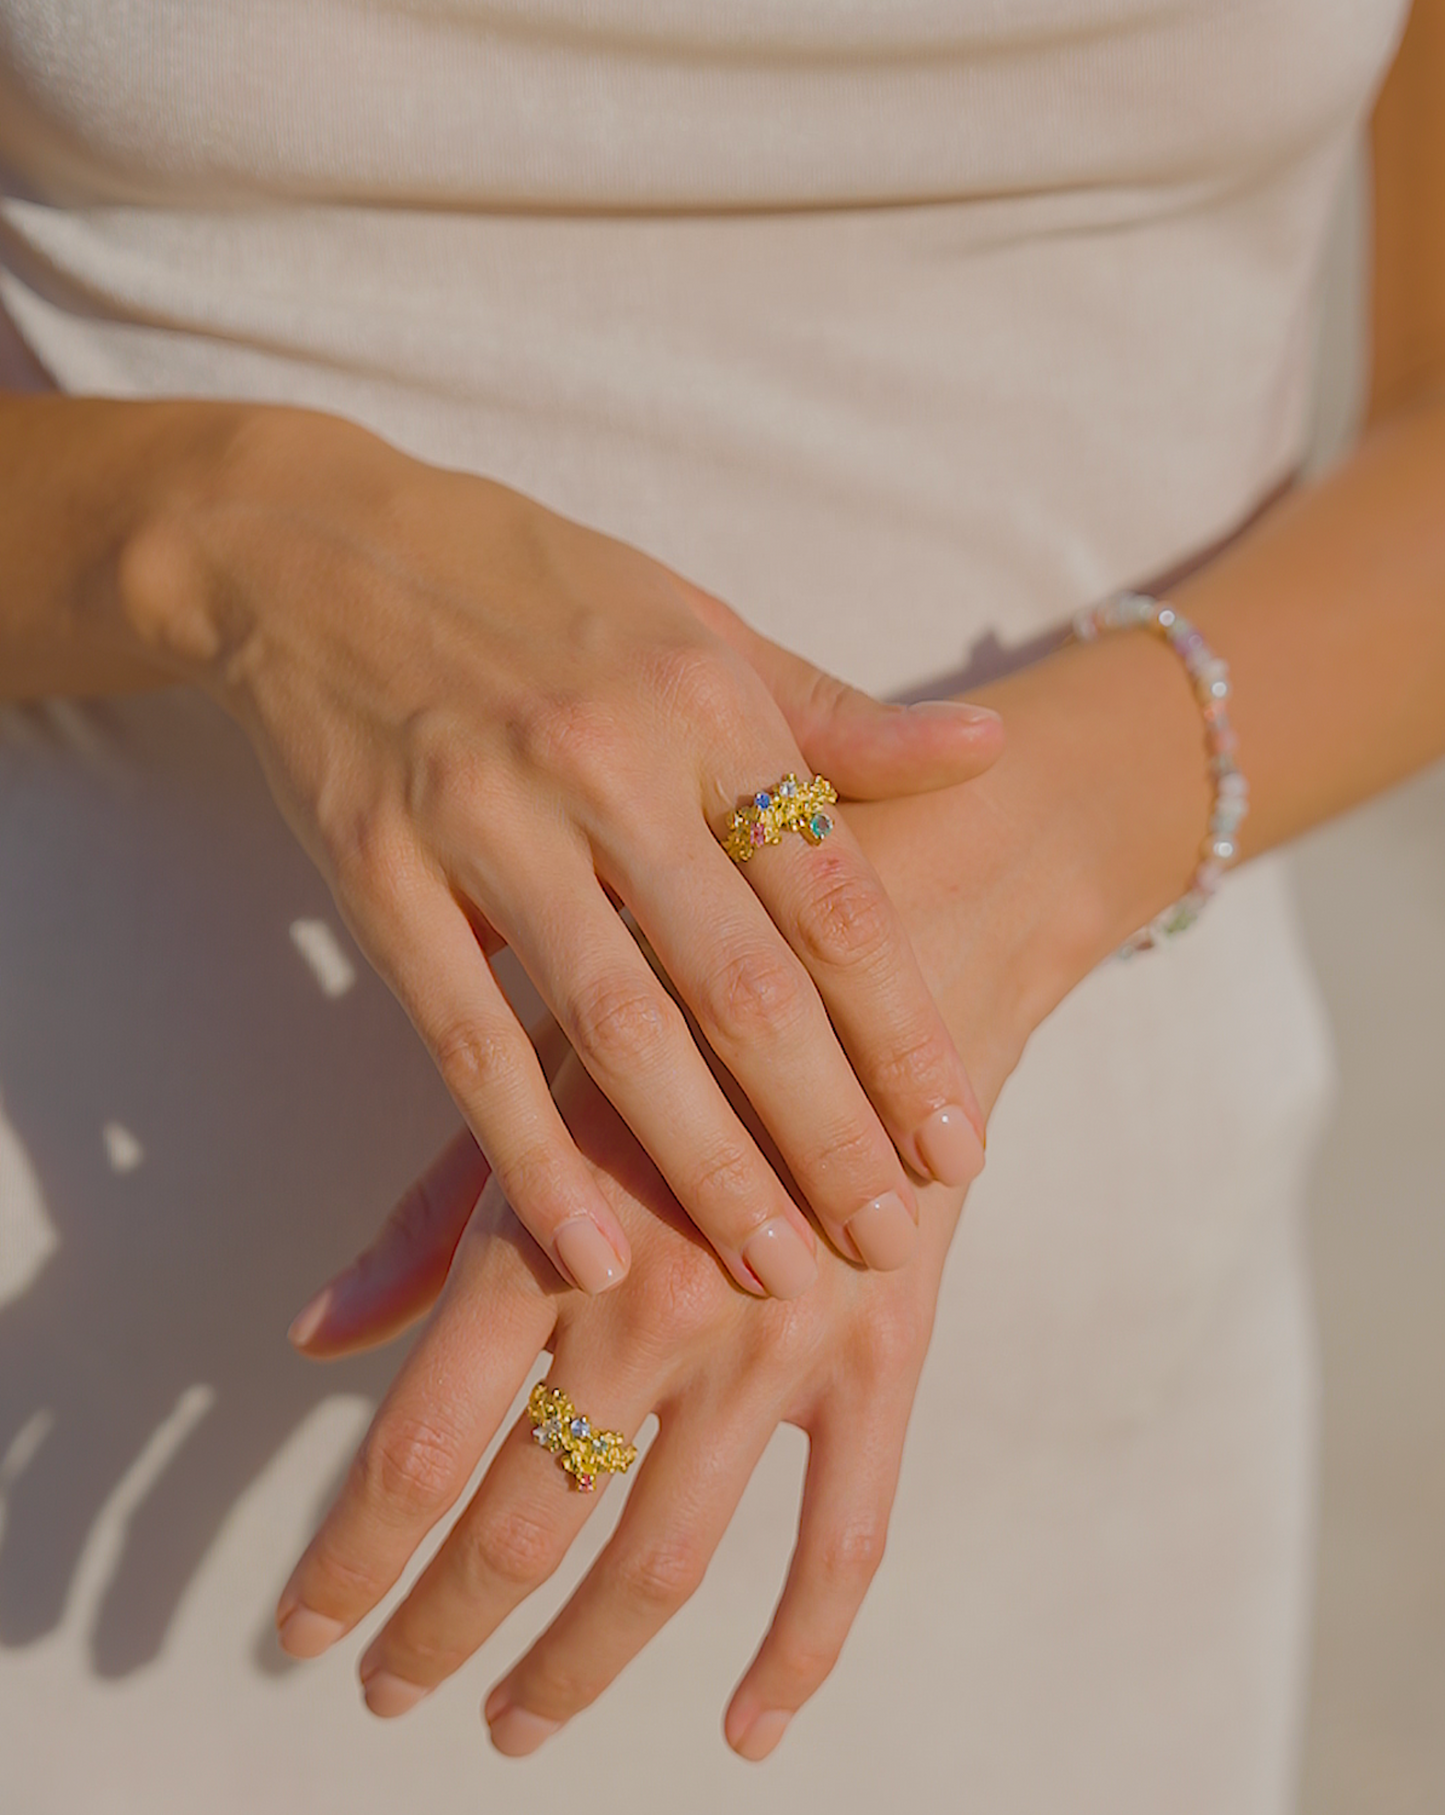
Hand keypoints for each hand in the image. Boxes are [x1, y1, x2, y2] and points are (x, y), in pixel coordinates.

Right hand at [123, 405, 998, 1294]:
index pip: (831, 895)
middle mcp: (607, 763)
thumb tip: (985, 755)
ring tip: (771, 1269)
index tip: (958, 1141)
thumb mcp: (694, 620)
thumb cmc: (533, 586)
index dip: (902, 1032)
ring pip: (616, 1028)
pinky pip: (465, 1038)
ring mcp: (487, 820)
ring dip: (702, 1164)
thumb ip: (831, 716)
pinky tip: (587, 1248)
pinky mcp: (380, 871)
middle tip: (889, 1239)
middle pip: (742, 985)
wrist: (315, 545)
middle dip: (825, 1129)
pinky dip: (528, 1152)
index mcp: (704, 699)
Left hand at [277, 1032, 965, 1759]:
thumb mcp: (544, 1073)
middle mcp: (658, 1308)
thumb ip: (433, 1215)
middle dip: (436, 1633)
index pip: (419, 1452)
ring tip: (512, 1726)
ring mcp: (781, 1344)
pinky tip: (744, 1728)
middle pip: (521, 1529)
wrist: (895, 938)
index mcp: (556, 1235)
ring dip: (573, 1668)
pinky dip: (796, 1651)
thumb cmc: (688, 998)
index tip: (302, 1629)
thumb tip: (312, 1336)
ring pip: (661, 1564)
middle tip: (383, 1692)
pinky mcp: (884, 1355)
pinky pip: (845, 1539)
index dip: (350, 1560)